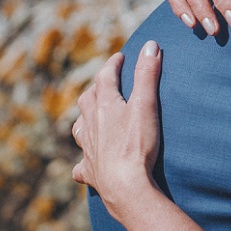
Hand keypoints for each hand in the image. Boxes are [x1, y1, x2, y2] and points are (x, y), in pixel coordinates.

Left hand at [72, 41, 164, 222]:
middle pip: (87, 101)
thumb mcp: (146, 105)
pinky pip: (82, 166)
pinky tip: (85, 164)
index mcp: (104, 106)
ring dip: (84, 120)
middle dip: (96, 89)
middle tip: (105, 84)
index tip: (119, 57)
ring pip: (80, 129)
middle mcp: (91, 125)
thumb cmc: (136, 145)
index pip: (105, 78)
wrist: (125, 186)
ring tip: (90, 118)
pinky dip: (83, 162)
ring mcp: (88, 149)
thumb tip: (151, 45)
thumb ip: (147, 75)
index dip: (112, 65)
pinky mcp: (90, 172)